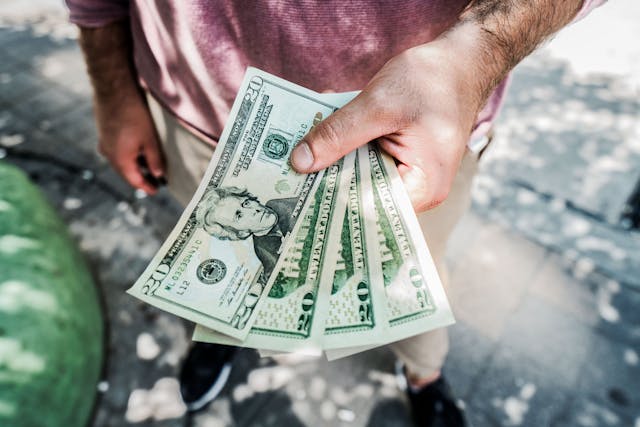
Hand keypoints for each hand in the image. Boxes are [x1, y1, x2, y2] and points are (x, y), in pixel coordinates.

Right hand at [94, 91, 164, 194]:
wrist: (113, 89)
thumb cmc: (134, 114)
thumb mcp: (150, 139)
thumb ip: (155, 160)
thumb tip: (159, 175)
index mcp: (120, 160)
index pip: (134, 181)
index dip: (146, 187)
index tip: (156, 191)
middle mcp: (108, 155)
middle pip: (126, 172)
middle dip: (140, 178)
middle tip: (154, 181)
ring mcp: (103, 143)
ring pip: (120, 161)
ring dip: (134, 165)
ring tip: (148, 167)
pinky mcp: (103, 133)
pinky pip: (116, 150)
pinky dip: (127, 154)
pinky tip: (137, 150)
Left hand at [290, 34, 484, 212]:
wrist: (460, 62)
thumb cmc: (432, 81)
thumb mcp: (379, 104)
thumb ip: (339, 134)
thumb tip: (299, 163)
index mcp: (423, 189)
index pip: (367, 209)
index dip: (331, 202)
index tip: (295, 196)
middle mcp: (417, 192)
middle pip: (362, 197)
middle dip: (328, 183)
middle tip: (285, 179)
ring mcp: (409, 178)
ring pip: (360, 180)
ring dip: (334, 166)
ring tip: (296, 161)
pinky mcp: (399, 162)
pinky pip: (366, 164)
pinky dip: (346, 152)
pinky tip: (319, 144)